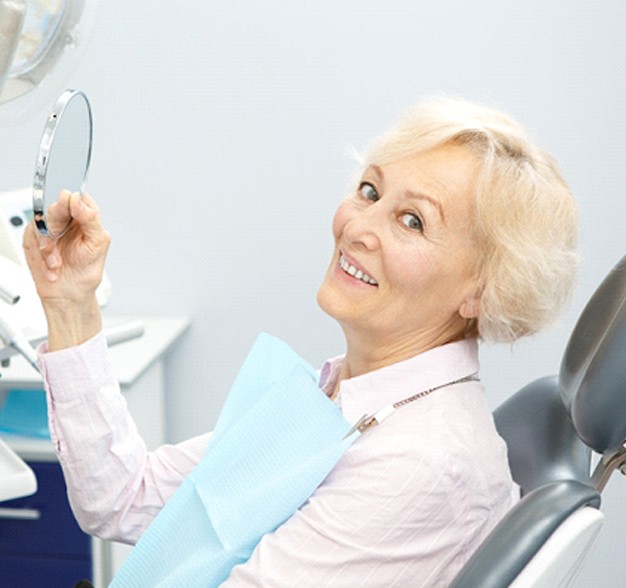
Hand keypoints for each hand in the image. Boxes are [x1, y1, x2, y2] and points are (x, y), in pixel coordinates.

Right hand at [23, 190, 110, 348]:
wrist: (69, 294)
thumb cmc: (86, 270)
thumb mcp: (98, 243)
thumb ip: (91, 218)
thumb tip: (78, 199)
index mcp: (86, 219)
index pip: (79, 197)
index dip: (73, 199)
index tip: (71, 205)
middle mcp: (67, 221)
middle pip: (57, 206)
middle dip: (56, 222)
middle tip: (58, 234)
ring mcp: (50, 229)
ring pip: (42, 222)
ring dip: (48, 246)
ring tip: (57, 263)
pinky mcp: (34, 239)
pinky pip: (32, 238)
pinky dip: (42, 255)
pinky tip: (52, 266)